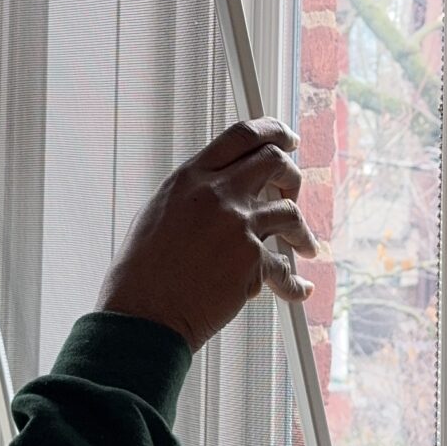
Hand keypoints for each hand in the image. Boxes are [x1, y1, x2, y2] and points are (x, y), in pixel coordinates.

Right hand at [96, 117, 318, 352]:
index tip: (287, 139)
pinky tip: (300, 288)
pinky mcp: (251, 260)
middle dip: (291, 174)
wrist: (144, 314)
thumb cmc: (143, 272)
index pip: (242, 135)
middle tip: (293, 190)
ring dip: (302, 232)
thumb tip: (222, 186)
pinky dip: (295, 283)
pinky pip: (285, 267)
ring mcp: (237, 225)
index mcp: (190, 178)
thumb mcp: (160, 213)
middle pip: (274, 161)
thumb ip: (194, 193)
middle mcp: (216, 194)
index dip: (273, 131)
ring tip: (304, 246)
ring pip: (290, 212)